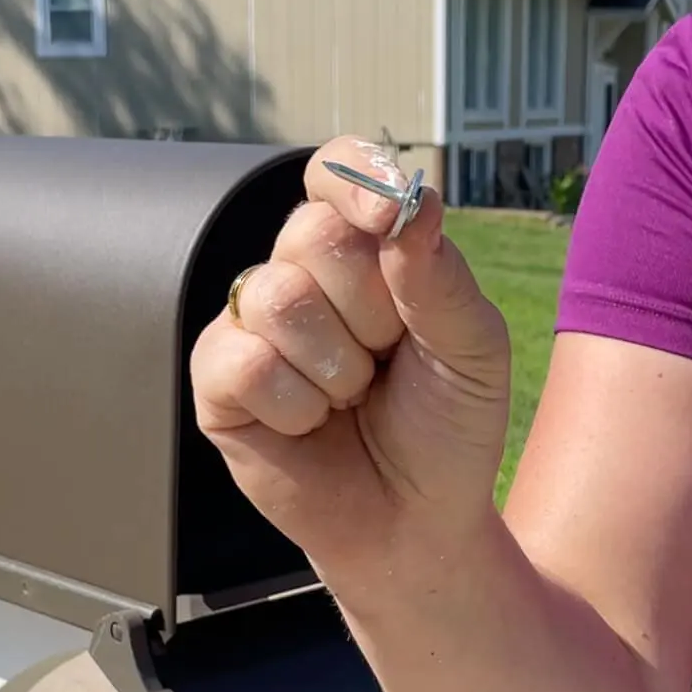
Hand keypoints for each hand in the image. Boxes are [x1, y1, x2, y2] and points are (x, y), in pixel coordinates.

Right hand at [190, 136, 510, 578]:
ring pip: (279, 297)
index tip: (387, 216)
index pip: (338, 171)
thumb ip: (441, 277)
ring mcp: (252, 323)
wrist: (417, 520)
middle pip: (314, 232)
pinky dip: (299, 406)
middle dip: (374, 308)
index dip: (355, 179)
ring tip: (351, 398)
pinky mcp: (218, 381)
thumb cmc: (446, 427)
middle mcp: (300, 272)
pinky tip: (311, 426)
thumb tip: (411, 203)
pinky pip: (247, 362)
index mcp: (364, 248)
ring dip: (338, 367)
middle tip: (389, 359)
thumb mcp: (473, 349)